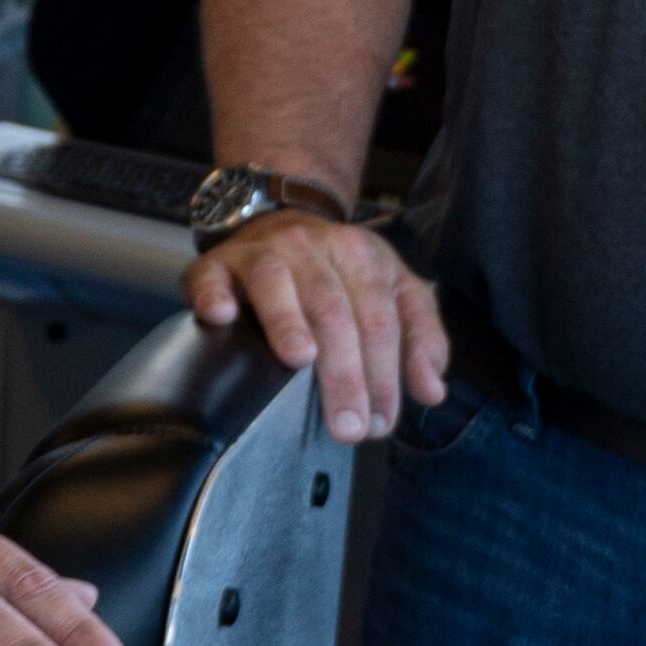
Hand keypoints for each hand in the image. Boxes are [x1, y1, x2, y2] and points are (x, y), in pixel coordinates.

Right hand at [183, 212, 445, 446]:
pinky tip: (222, 317)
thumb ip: (420, 338)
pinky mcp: (216, 262)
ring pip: (277, 283)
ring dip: (287, 322)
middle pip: (333, 310)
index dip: (384, 374)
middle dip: (344, 373)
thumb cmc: (339, 271)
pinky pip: (212, 276)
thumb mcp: (393, 291)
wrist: (279, 220)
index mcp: (361, 256)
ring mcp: (262, 251)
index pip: (380, 320)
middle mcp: (313, 247)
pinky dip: (215, 295)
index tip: (380, 422)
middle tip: (347, 426)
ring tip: (300, 361)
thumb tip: (432, 393)